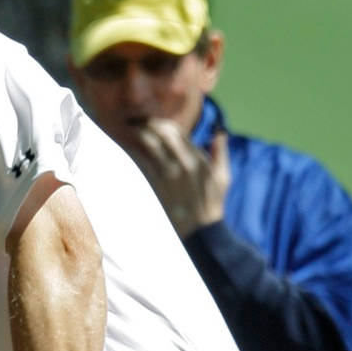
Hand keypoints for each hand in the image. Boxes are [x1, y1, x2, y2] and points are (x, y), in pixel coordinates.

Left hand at [128, 119, 229, 236]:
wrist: (200, 231)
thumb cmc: (212, 204)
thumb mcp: (223, 177)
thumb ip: (220, 152)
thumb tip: (219, 132)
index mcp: (198, 158)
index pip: (178, 132)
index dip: (162, 123)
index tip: (151, 121)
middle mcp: (184, 163)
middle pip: (164, 133)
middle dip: (148, 123)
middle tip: (135, 119)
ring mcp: (170, 174)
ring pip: (151, 145)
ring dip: (139, 133)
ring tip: (129, 127)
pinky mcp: (158, 186)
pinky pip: (144, 162)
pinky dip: (136, 151)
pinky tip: (128, 145)